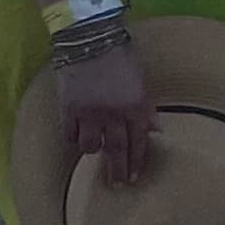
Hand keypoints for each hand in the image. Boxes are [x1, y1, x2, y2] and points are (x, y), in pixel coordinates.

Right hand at [57, 39, 156, 185]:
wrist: (89, 39)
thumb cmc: (119, 57)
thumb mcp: (140, 80)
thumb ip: (146, 108)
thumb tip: (155, 130)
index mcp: (135, 106)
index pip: (138, 141)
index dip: (137, 160)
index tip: (135, 175)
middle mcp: (113, 114)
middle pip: (116, 150)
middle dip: (118, 170)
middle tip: (118, 185)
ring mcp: (89, 113)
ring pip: (91, 146)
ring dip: (95, 151)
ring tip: (96, 153)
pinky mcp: (68, 109)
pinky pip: (71, 134)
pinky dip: (75, 138)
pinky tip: (78, 138)